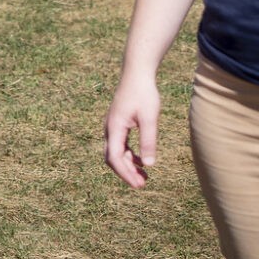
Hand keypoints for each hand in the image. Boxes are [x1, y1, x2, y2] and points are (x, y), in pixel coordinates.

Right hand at [103, 72, 160, 187]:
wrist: (137, 73)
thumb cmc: (144, 93)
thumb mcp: (149, 118)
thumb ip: (148, 141)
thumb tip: (149, 164)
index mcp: (114, 127)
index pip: (114, 157)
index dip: (125, 173)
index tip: (138, 185)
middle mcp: (110, 128)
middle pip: (112, 158)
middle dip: (125, 173)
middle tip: (142, 185)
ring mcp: (113, 126)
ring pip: (116, 152)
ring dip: (128, 165)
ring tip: (144, 176)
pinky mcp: (119, 123)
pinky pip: (120, 145)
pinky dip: (129, 155)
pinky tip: (142, 160)